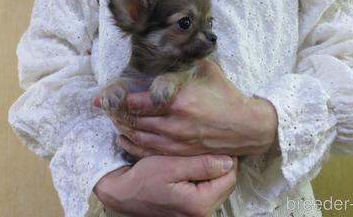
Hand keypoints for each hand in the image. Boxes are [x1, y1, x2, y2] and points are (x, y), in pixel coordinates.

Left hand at [94, 59, 277, 157]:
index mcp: (178, 101)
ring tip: (113, 120)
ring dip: (123, 129)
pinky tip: (124, 139)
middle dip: (117, 114)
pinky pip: (149, 152)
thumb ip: (183, 61)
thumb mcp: (206, 70)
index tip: (107, 96)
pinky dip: (132, 146)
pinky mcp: (179, 153)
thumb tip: (167, 46)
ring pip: (139, 137)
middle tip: (106, 107)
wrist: (246, 126)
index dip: (119, 100)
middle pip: (134, 121)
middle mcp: (173, 124)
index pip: (137, 102)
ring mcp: (176, 142)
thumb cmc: (226, 95)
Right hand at [94, 155, 237, 216]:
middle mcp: (202, 215)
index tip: (214, 143)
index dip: (226, 158)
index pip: (229, 178)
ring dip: (212, 172)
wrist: (123, 194)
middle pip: (226, 184)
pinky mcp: (191, 212)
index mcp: (199, 204)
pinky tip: (192, 169)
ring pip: (219, 188)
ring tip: (196, 158)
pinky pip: (208, 193)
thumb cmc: (143, 179)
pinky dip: (204, 180)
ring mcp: (196, 216)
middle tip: (205, 148)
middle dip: (220, 165)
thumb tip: (229, 161)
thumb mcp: (171, 166)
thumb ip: (201, 165)